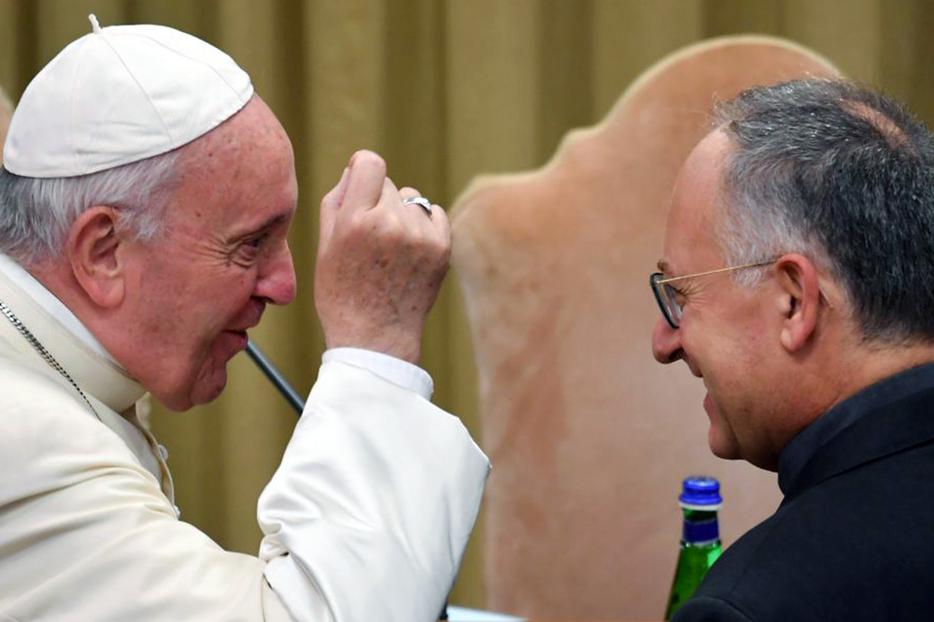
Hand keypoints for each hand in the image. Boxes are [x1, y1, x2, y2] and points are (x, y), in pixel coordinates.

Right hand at [314, 150, 449, 362]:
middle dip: (377, 201)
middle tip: (368, 238)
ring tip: (389, 248)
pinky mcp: (442, 247)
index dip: (362, 169)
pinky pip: (434, 212)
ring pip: (411, 198)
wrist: (376, 338)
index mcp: (356, 221)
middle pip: (388, 183)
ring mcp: (420, 236)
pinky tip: (409, 251)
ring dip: (401, 213)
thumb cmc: (342, 293)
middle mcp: (391, 224)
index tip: (360, 181)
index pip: (369, 162)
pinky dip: (423, 224)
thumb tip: (355, 168)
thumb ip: (336, 200)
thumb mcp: (324, 246)